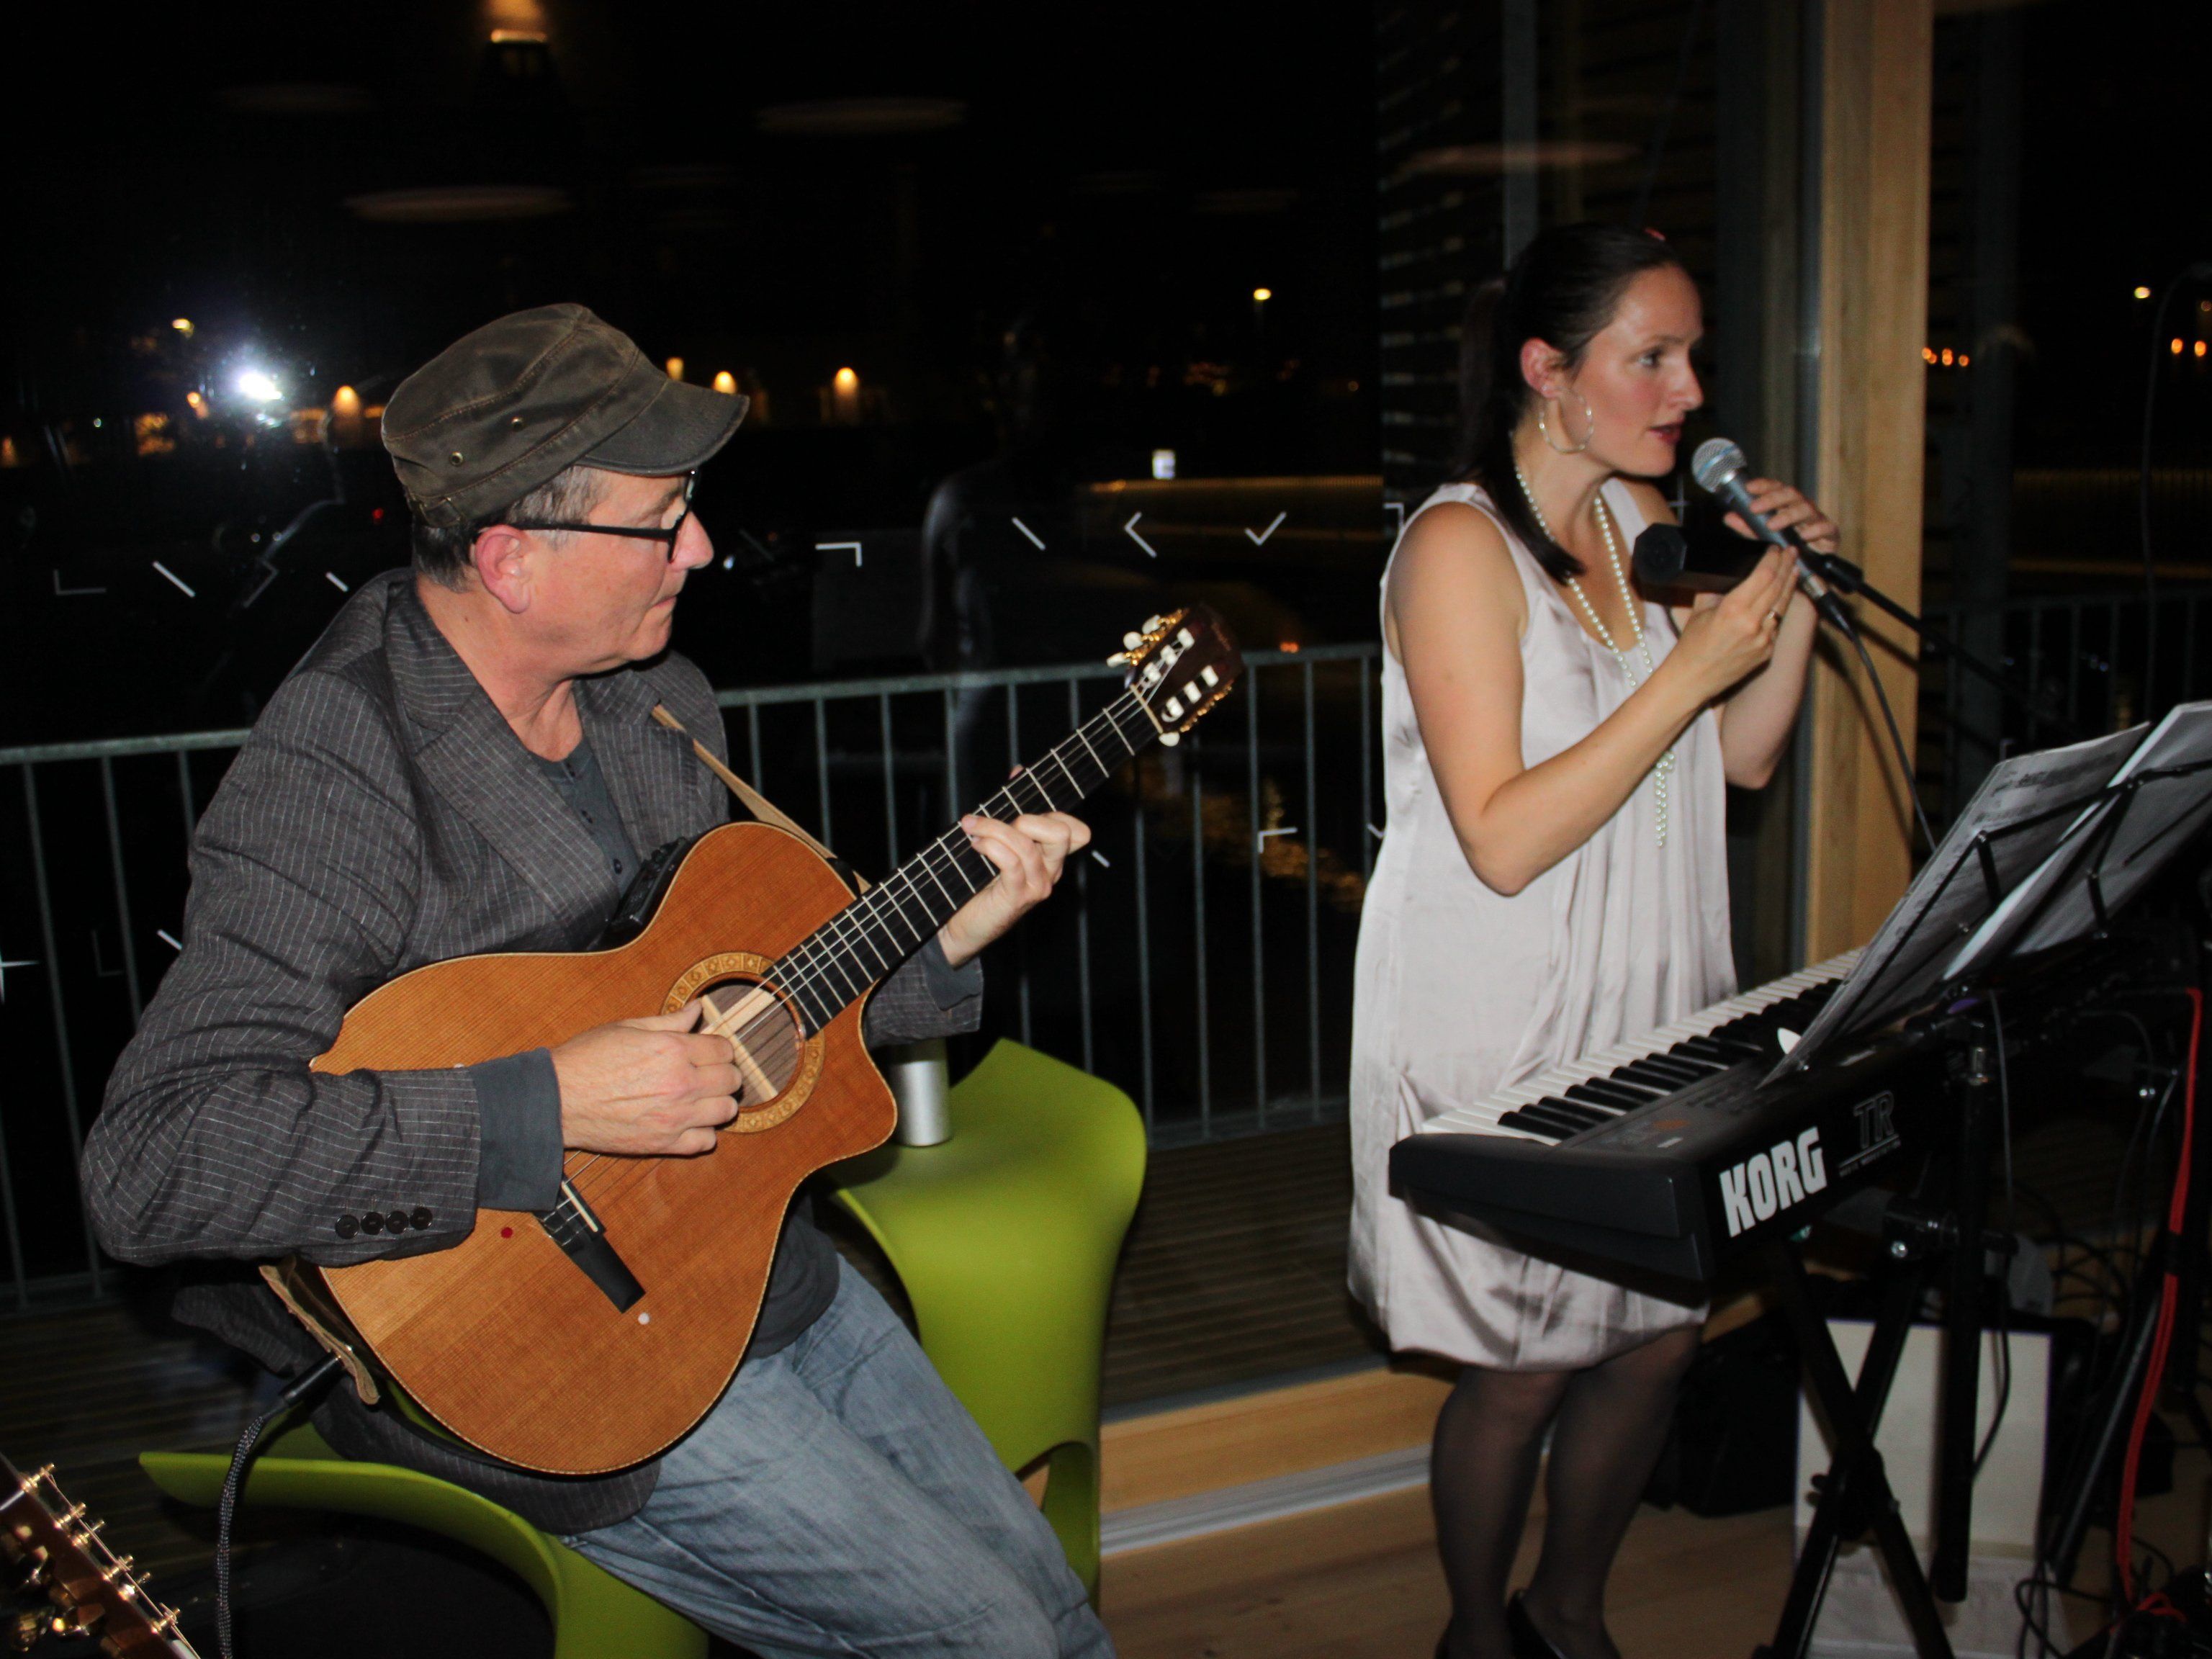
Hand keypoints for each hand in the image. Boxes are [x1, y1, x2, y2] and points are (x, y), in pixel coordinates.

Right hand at [550, 1001, 742, 1156]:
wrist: (557, 1099)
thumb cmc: (587, 1058)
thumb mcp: (627, 1028)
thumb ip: (669, 1021)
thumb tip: (698, 1008)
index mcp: (674, 1050)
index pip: (725, 1049)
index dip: (718, 1049)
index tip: (708, 1052)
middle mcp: (681, 1084)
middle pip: (732, 1080)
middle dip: (723, 1073)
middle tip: (707, 1073)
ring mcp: (675, 1117)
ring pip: (726, 1112)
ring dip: (718, 1103)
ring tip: (701, 1098)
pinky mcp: (663, 1143)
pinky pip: (705, 1142)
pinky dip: (702, 1132)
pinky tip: (688, 1122)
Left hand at [936, 810, 1090, 966]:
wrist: (965, 924)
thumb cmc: (980, 882)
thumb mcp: (1000, 842)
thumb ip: (1011, 812)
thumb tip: (1016, 774)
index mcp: (1051, 857)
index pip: (1076, 831)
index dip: (1054, 812)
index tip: (1020, 804)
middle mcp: (1050, 871)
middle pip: (1062, 833)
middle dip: (1026, 819)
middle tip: (998, 825)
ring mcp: (1037, 885)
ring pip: (1027, 845)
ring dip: (994, 829)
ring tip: (973, 828)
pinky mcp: (1018, 897)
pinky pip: (1011, 863)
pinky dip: (991, 846)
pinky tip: (976, 845)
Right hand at [1667, 544, 1797, 702]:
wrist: (1692, 679)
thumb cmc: (1692, 645)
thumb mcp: (1700, 610)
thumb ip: (1718, 589)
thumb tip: (1731, 573)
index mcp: (1733, 609)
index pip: (1764, 576)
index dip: (1773, 559)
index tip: (1775, 549)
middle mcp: (1752, 624)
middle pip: (1779, 586)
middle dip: (1786, 566)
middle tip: (1791, 552)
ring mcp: (1763, 640)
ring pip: (1783, 605)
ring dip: (1790, 585)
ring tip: (1793, 569)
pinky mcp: (1767, 652)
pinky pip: (1777, 625)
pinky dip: (1779, 609)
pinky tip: (1780, 599)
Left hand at [1725, 478, 1838, 554]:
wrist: (1814, 565)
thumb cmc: (1789, 545)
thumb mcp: (1764, 535)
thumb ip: (1748, 526)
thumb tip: (1729, 517)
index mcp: (1787, 504)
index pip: (1776, 488)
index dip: (1763, 485)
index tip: (1749, 487)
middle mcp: (1802, 507)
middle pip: (1790, 494)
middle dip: (1772, 499)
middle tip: (1754, 508)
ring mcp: (1817, 518)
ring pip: (1806, 508)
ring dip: (1788, 515)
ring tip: (1772, 525)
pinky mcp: (1830, 533)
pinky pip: (1826, 527)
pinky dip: (1815, 530)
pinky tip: (1804, 536)